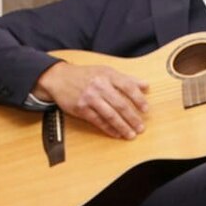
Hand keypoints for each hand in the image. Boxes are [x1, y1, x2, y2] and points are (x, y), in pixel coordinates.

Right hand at [34, 60, 148, 138]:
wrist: (59, 78)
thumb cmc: (85, 75)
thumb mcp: (106, 71)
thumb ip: (126, 79)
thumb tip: (145, 85)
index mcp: (107, 75)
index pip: (127, 87)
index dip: (138, 99)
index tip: (146, 109)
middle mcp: (99, 86)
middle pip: (120, 104)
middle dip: (132, 118)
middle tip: (141, 127)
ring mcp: (89, 98)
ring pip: (110, 115)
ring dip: (122, 126)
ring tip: (131, 134)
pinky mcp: (81, 109)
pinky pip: (98, 121)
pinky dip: (109, 129)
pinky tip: (116, 134)